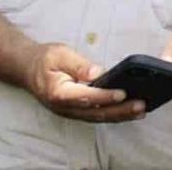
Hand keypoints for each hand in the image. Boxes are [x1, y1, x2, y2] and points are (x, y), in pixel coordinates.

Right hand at [24, 43, 144, 122]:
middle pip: (95, 112)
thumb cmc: (46, 60)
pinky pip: (97, 115)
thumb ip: (79, 64)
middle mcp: (65, 107)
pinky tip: (131, 111)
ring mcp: (71, 111)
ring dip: (120, 115)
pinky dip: (114, 115)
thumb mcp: (60, 55)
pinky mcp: (77, 110)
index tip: (123, 93)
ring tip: (142, 110)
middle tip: (141, 105)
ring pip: (98, 117)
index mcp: (59, 92)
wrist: (29, 69)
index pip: (85, 97)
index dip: (104, 96)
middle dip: (119, 110)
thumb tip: (98, 72)